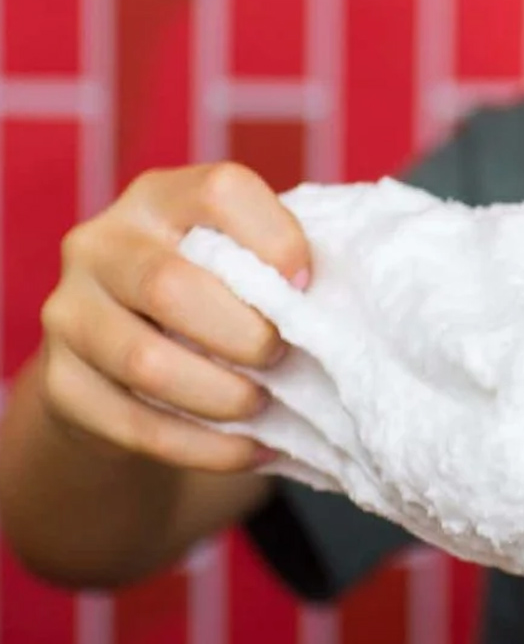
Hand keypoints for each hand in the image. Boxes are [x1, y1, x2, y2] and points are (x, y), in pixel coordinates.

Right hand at [38, 162, 309, 471]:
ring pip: (146, 364)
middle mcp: (100, 244)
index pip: (220, 192)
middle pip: (171, 285)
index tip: (307, 285)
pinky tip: (251, 450)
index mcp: (160, 198)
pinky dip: (206, 447)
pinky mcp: (60, 384)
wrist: (122, 370)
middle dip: (244, 334)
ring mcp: (68, 313)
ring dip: (223, 395)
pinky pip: (135, 426)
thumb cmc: (211, 303)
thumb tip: (342, 305)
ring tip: (263, 405)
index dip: (276, 239)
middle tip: (281, 356)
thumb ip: (273, 269)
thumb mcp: (236, 266)